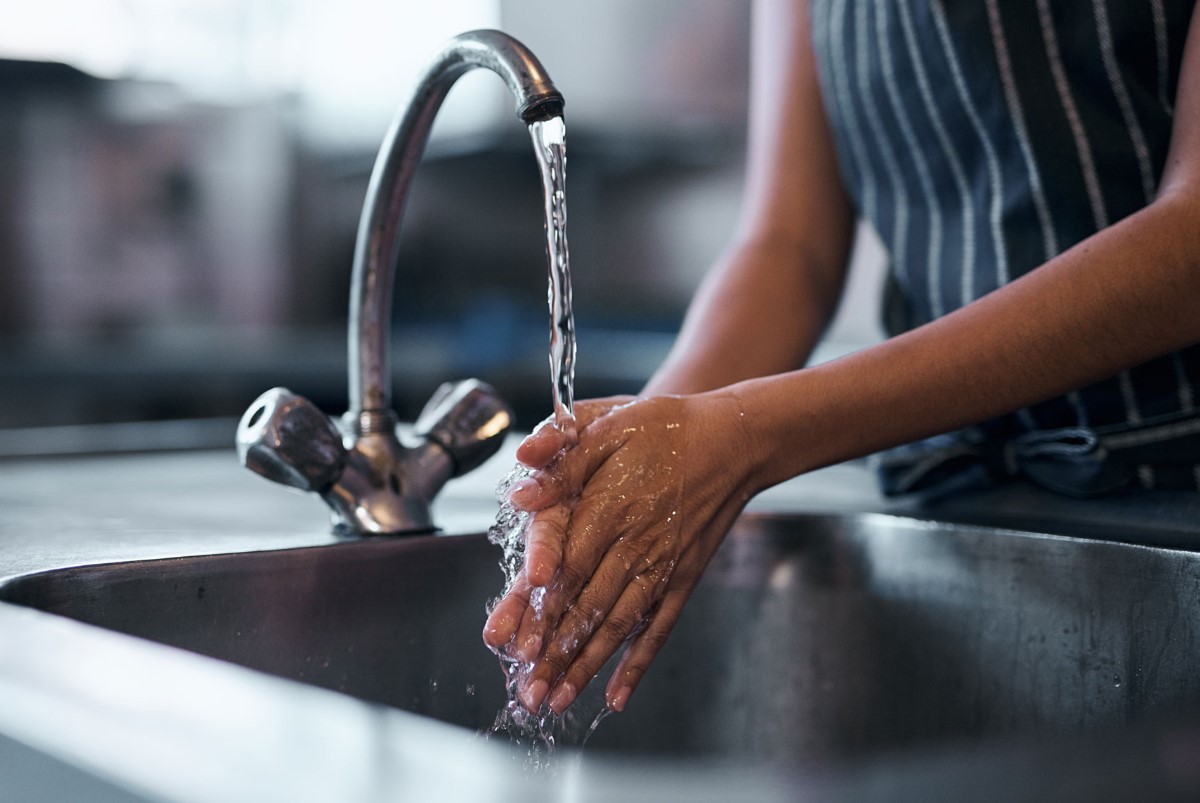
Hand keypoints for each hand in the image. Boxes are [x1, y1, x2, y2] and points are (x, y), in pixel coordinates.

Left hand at [482, 390, 757, 715]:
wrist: (734, 439)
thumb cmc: (667, 428)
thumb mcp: (611, 423)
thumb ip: (562, 456)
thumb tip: (521, 484)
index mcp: (610, 507)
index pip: (566, 567)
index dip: (540, 607)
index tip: (515, 642)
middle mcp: (636, 545)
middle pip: (587, 607)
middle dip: (554, 653)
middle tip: (527, 693)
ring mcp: (663, 566)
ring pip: (617, 626)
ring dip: (585, 667)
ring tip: (555, 702)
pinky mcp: (683, 578)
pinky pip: (658, 628)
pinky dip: (638, 663)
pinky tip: (616, 696)